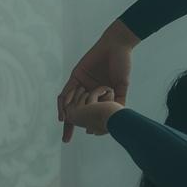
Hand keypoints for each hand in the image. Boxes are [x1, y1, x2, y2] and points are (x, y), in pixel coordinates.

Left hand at [58, 19, 138, 143]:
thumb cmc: (122, 65)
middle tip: (66, 140)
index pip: (90, 113)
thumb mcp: (122, 86)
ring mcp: (81, 84)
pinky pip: (67, 91)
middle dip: (70, 126)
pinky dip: (64, 102)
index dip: (88, 125)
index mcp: (99, 95)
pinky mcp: (76, 76)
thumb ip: (119, 101)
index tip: (89, 135)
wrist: (116, 47)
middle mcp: (88, 91)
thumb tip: (118, 118)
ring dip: (65, 115)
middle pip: (76, 111)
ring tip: (64, 126)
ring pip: (69, 103)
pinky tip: (63, 113)